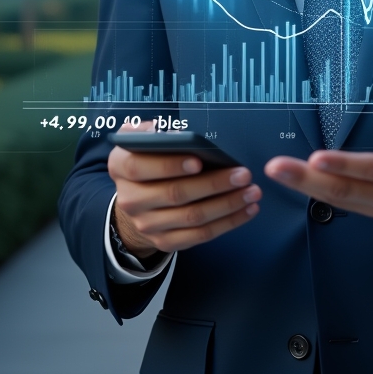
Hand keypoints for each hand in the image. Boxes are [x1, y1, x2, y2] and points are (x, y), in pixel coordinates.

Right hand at [108, 123, 260, 257]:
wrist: (136, 198)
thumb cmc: (148, 159)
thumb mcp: (142, 138)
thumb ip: (155, 131)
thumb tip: (178, 134)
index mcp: (121, 167)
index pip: (140, 168)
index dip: (169, 165)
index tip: (199, 160)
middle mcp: (130, 199)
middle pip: (174, 194)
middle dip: (213, 184)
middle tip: (243, 175)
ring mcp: (146, 224)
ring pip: (192, 217)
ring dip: (227, 205)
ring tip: (251, 192)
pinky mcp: (164, 241)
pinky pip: (200, 236)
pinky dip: (227, 223)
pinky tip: (246, 210)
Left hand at [264, 77, 372, 236]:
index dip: (345, 165)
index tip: (316, 157)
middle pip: (345, 189)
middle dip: (307, 178)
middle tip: (276, 166)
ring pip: (337, 198)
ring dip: (303, 185)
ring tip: (275, 170)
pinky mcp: (372, 211)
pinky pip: (340, 202)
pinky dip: (314, 192)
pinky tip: (294, 180)